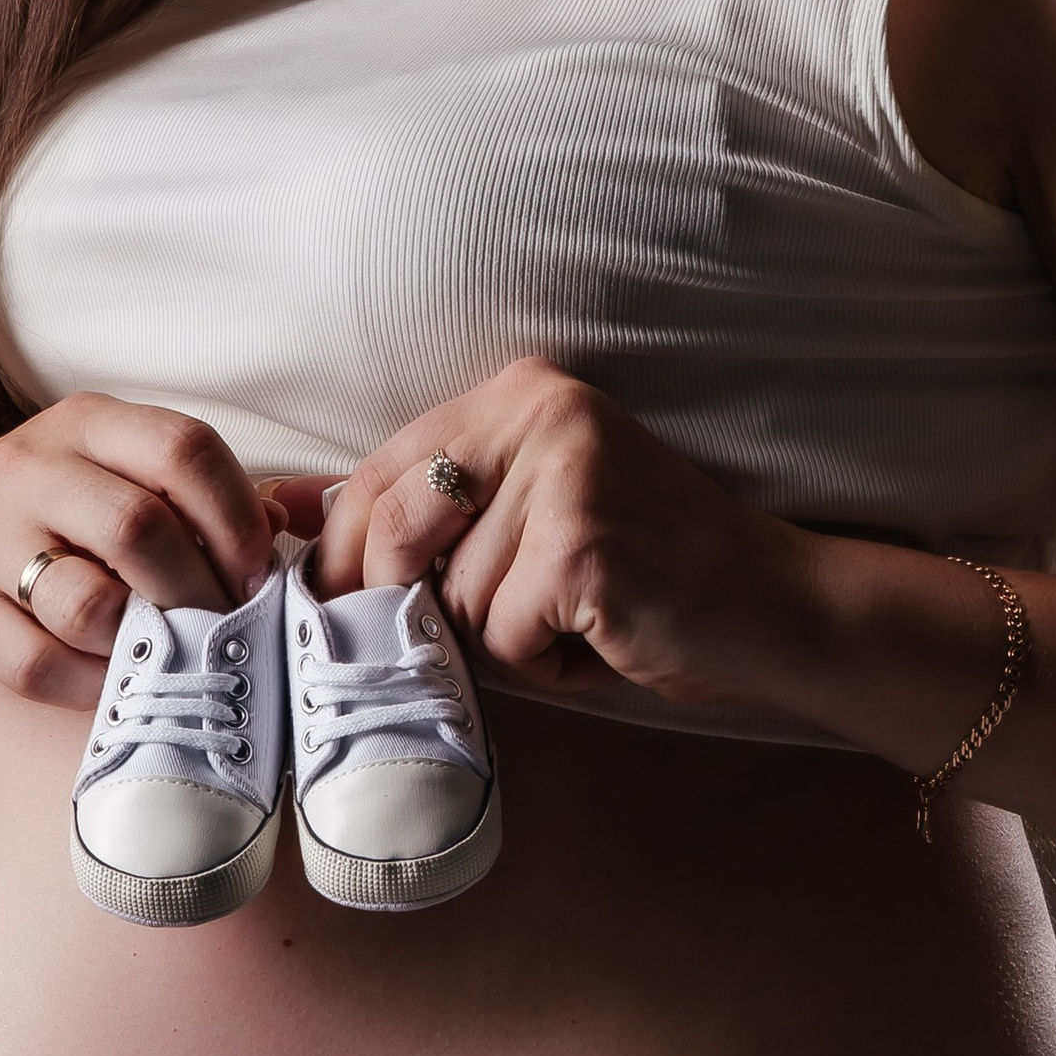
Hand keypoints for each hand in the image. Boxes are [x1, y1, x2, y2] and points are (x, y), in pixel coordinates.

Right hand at [0, 395, 282, 748]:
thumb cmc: (66, 511)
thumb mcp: (123, 472)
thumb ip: (206, 492)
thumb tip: (288, 523)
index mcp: (88, 424)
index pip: (182, 448)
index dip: (236, 516)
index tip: (259, 570)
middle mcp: (29, 470)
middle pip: (138, 526)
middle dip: (199, 589)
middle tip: (226, 624)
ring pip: (85, 603)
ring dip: (145, 641)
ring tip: (172, 651)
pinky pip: (39, 664)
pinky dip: (93, 684)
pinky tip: (118, 679)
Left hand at [313, 362, 817, 715]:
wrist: (777, 607)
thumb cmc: (648, 573)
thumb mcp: (530, 514)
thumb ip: (422, 508)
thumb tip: (279, 511)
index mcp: (520, 393)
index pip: (377, 470)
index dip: (349, 552)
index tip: (350, 602)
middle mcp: (540, 414)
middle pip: (393, 529)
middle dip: (416, 601)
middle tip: (486, 624)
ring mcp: (564, 474)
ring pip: (452, 597)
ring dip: (504, 638)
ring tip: (578, 618)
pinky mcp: (583, 544)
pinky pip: (504, 635)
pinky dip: (546, 662)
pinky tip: (603, 636)